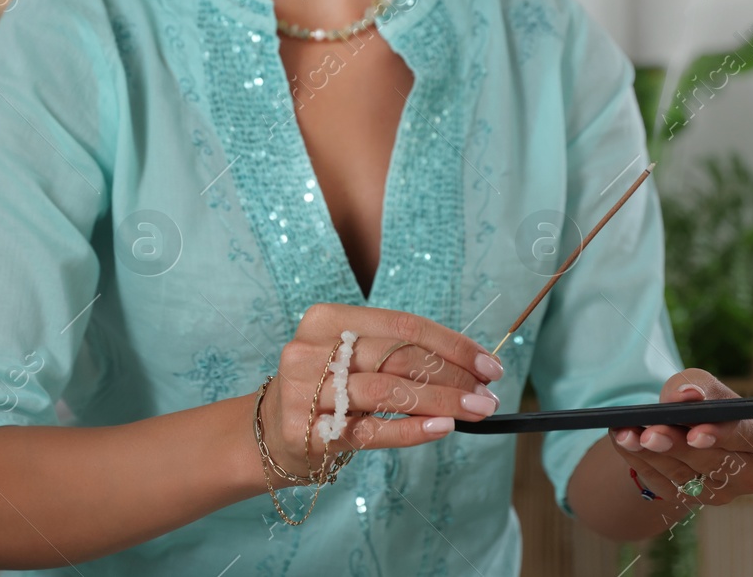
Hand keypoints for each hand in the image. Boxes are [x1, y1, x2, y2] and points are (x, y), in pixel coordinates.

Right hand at [260, 303, 504, 476]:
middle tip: (488, 393)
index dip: (450, 344)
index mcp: (325, 319)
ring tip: (476, 411)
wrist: (265, 433)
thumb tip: (468, 367)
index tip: (488, 364)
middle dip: (452, 375)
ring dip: (441, 401)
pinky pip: (368, 430)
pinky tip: (441, 428)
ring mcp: (305, 391)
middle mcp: (311, 350)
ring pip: (387, 392)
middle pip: (397, 357)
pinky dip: (410, 429)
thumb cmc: (322, 390)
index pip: (401, 325)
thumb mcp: (349, 358)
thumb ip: (395, 355)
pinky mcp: (307, 433)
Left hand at [607, 370, 752, 507]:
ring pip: (684, 475)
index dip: (722, 436)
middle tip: (648, 433)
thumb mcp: (702, 385)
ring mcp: (724, 493)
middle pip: (713, 461)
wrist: (684, 429)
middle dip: (676, 445)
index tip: (694, 433)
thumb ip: (698, 386)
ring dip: (649, 453)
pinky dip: (640, 461)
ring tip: (624, 433)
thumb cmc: (702, 402)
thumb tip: (687, 396)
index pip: (752, 438)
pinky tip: (623, 442)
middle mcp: (752, 473)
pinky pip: (664, 484)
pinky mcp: (694, 502)